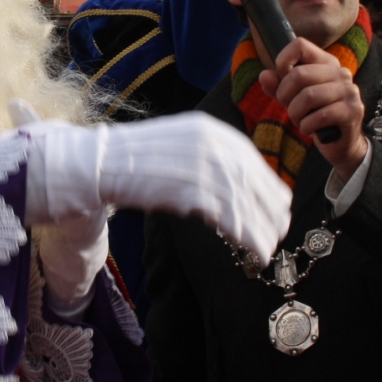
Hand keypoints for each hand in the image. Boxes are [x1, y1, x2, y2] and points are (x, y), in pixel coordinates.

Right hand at [23, 113, 290, 264]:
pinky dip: (246, 237)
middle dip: (271, 213)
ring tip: (266, 250)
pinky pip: (230, 219)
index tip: (278, 209)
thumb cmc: (138, 157)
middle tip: (277, 234)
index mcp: (214, 131)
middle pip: (257, 184)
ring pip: (247, 206)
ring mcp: (204, 168)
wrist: (103, 162)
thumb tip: (237, 181)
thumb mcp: (181, 142)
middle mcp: (215, 145)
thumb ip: (211, 155)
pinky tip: (252, 250)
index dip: (269, 190)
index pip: (254, 163)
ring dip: (262, 232)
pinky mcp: (192, 192)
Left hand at [258, 35, 366, 179]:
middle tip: (289, 108)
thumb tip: (264, 75)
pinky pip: (320, 115)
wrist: (340, 142)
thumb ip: (277, 86)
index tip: (281, 80)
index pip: (300, 45)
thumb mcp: (292, 98)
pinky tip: (309, 129)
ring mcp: (349, 90)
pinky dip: (307, 125)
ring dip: (295, 113)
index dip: (283, 61)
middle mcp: (340, 72)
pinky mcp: (353, 110)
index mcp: (325, 62)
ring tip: (300, 120)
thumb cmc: (314, 115)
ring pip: (308, 96)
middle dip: (285, 96)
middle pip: (299, 74)